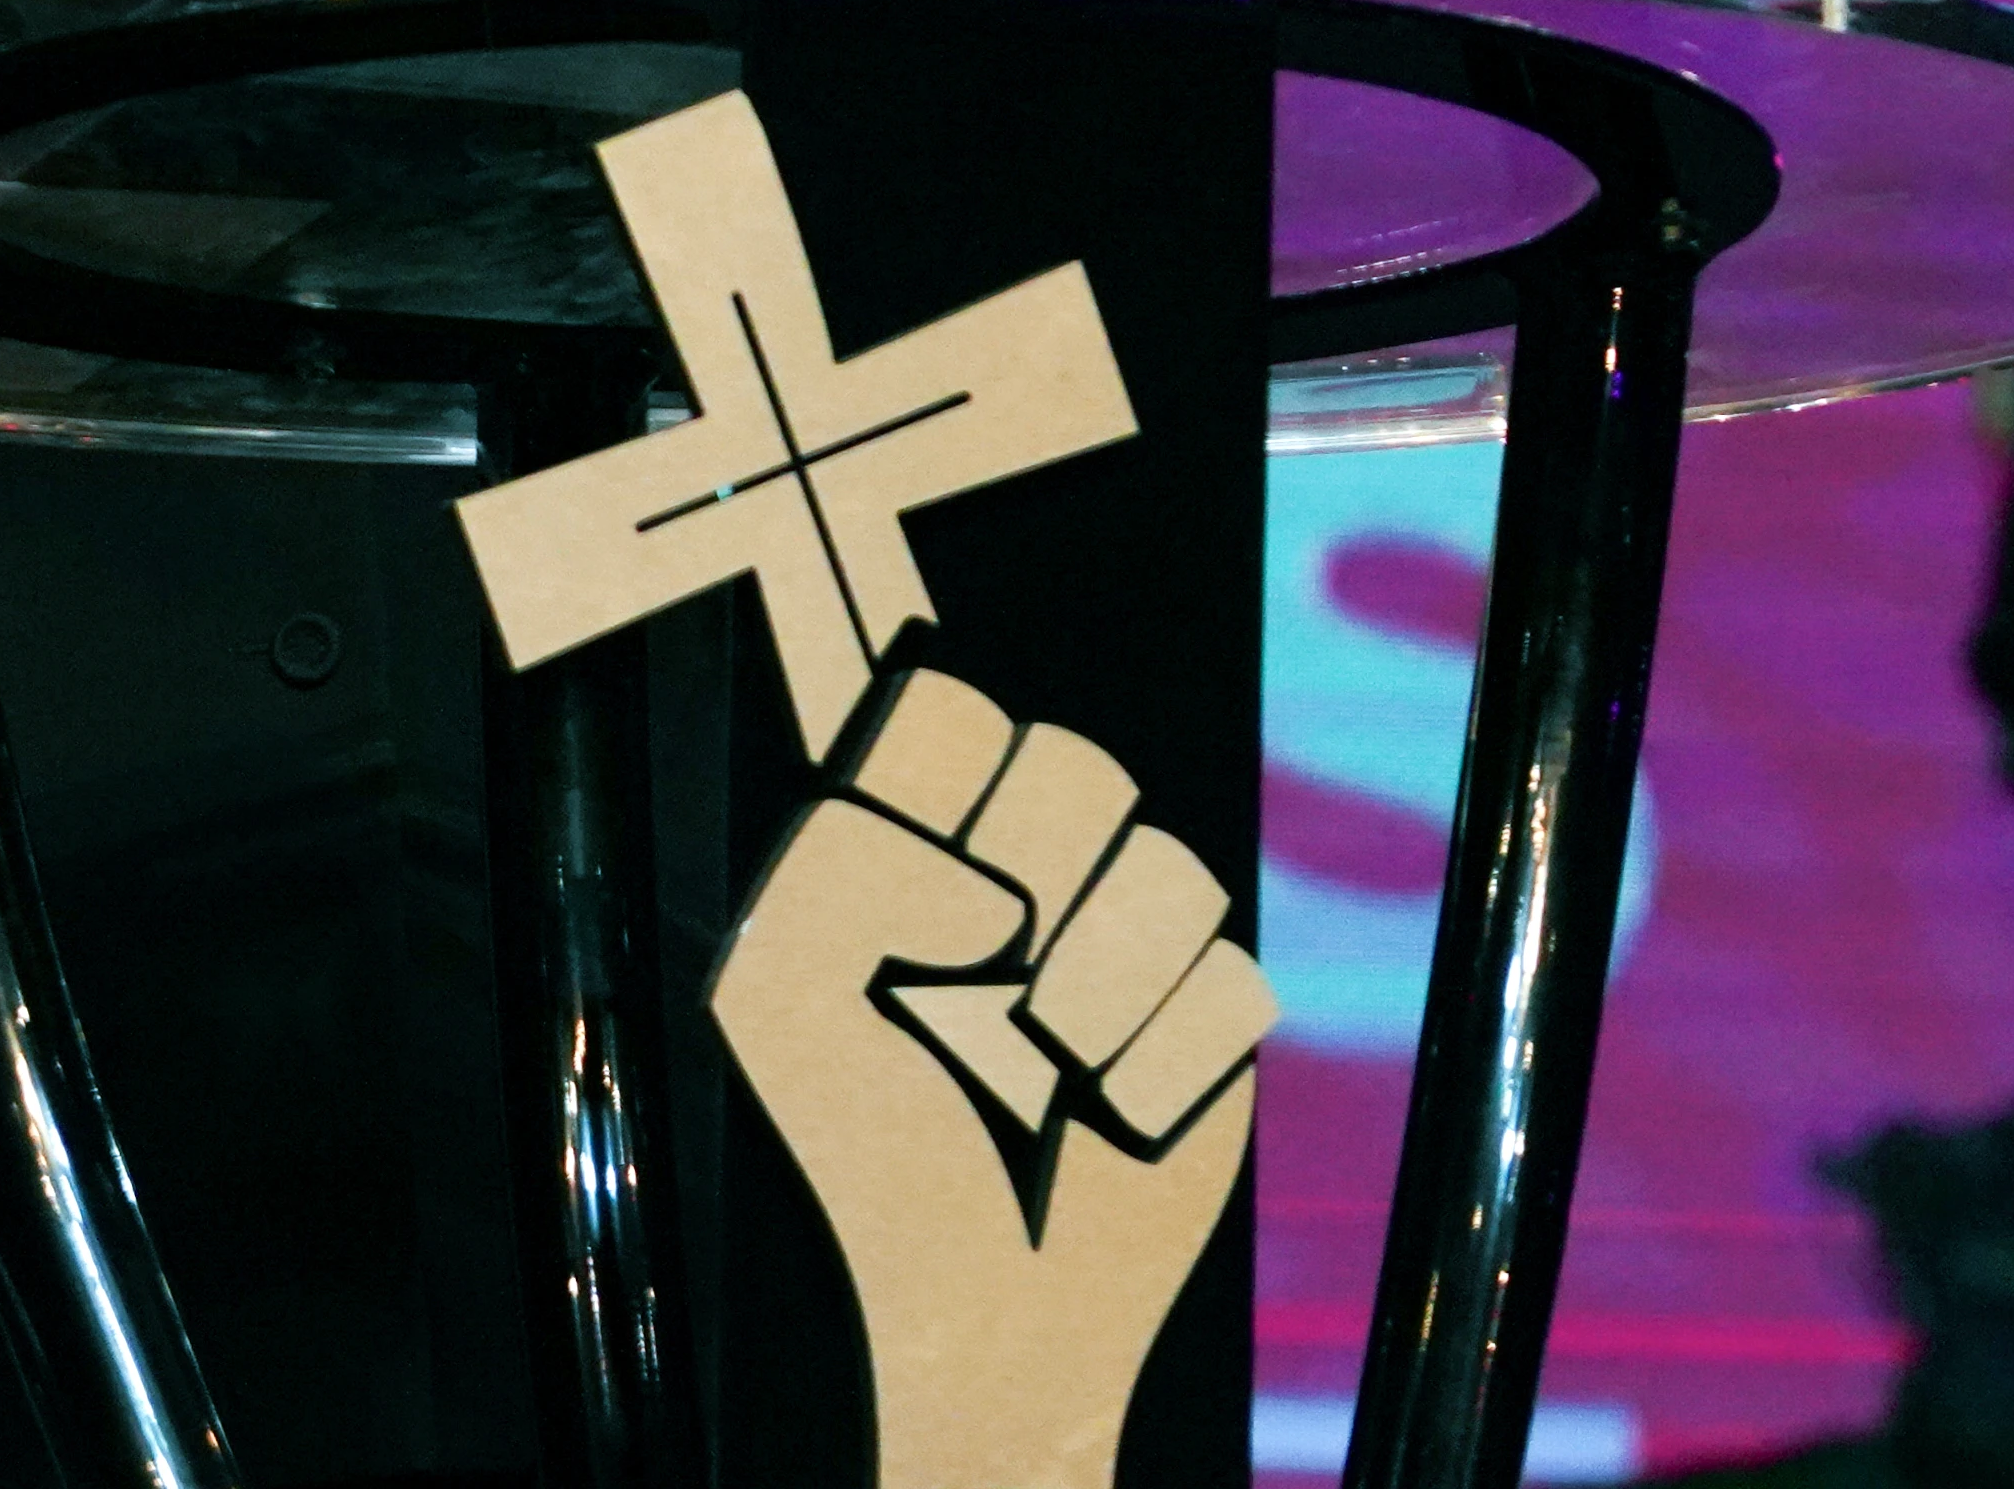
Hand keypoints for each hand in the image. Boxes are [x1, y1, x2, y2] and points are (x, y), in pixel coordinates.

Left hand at [712, 661, 1275, 1488]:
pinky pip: (1230, 980)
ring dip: (1090, 997)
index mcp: (916, 839)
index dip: (935, 775)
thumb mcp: (782, 993)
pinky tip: (1110, 1115)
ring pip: (1169, 868)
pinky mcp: (1211, 1013)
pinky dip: (1159, 1067)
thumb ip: (844, 865)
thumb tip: (995, 886)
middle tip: (976, 988)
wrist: (982, 1305)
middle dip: (1026, 885)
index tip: (911, 871)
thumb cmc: (868, 1148)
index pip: (950, 707)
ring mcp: (1127, 936)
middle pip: (1076, 762)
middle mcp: (1024, 868)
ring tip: (1040, 1072)